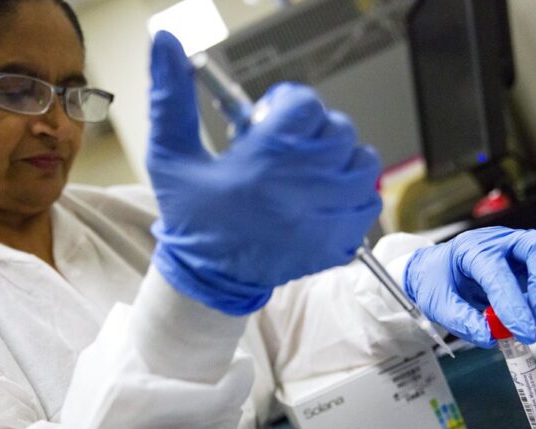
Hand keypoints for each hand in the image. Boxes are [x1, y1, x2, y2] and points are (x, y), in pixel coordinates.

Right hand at [147, 32, 381, 314]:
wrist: (211, 277)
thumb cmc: (194, 218)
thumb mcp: (172, 157)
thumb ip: (171, 99)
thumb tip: (166, 44)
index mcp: (267, 159)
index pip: (305, 104)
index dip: (287, 104)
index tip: (271, 118)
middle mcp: (305, 185)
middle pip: (338, 128)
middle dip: (313, 130)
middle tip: (286, 147)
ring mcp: (329, 215)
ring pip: (362, 161)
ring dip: (340, 158)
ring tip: (309, 171)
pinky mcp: (341, 240)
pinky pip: (369, 199)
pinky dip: (353, 193)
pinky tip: (323, 198)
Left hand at [404, 227, 535, 346]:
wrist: (437, 268)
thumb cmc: (438, 279)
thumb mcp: (436, 302)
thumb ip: (461, 320)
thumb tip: (491, 336)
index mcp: (471, 249)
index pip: (498, 270)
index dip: (513, 303)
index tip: (523, 332)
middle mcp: (500, 242)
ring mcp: (520, 250)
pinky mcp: (533, 263)